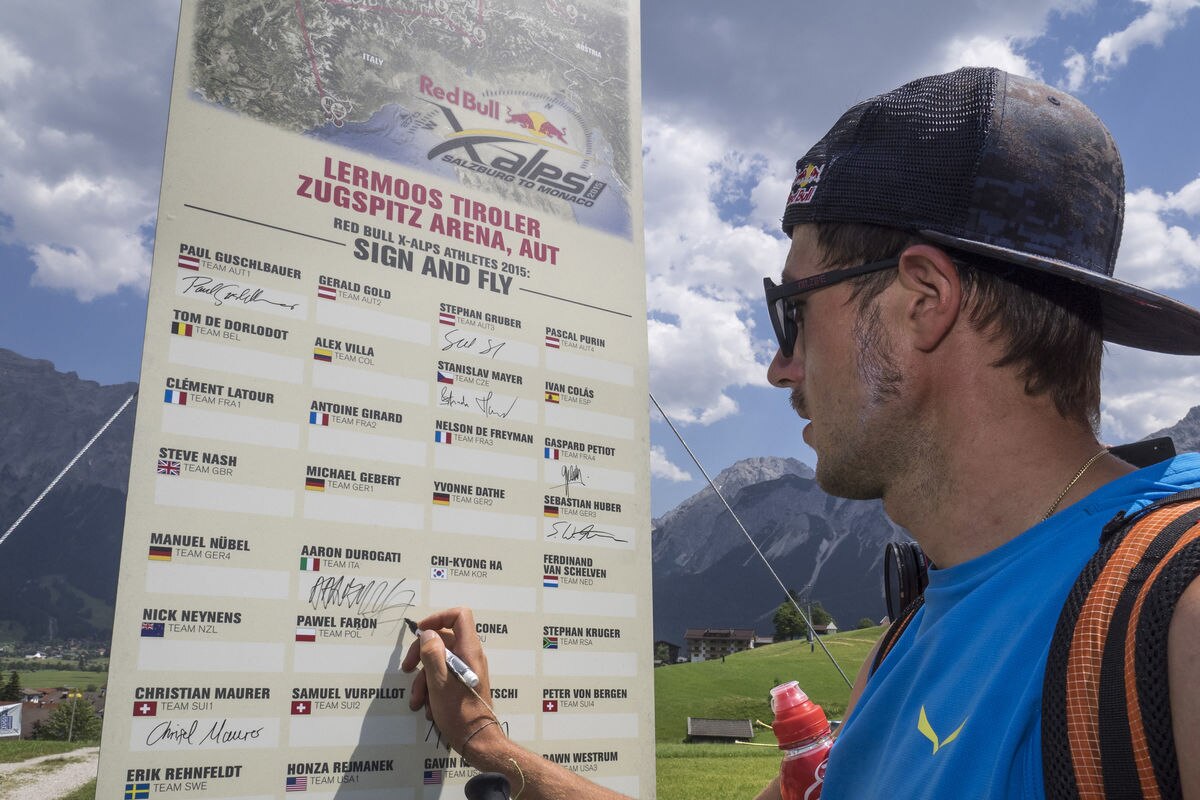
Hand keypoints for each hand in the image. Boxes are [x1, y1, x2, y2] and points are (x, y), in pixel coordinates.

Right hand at [401, 606, 497, 754]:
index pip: (459, 616)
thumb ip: (432, 653)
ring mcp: (467, 670)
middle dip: (421, 655)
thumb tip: (428, 634)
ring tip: (417, 701)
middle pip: (443, 640)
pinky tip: (427, 707)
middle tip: (407, 668)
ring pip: (439, 662)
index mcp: (469, 650)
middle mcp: (470, 656)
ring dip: (423, 679)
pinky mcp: (462, 684)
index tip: (420, 631)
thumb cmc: (459, 712)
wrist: (476, 740)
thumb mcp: (438, 682)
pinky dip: (431, 689)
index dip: (438, 618)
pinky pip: (443, 677)